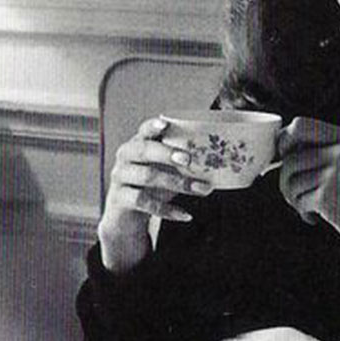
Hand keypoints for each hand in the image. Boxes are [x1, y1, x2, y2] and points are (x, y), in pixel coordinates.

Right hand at [98, 118, 212, 273]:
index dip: (153, 126)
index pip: (144, 130)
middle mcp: (126, 157)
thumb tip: (219, 163)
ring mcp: (120, 177)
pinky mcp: (120, 199)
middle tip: (188, 159)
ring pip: (147, 177)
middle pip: (144, 150)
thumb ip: (183, 164)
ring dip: (177, 183)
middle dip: (166, 153)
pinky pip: (143, 202)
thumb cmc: (150, 187)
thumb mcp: (165, 172)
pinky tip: (185, 214)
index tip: (166, 124)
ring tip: (201, 190)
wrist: (127, 216)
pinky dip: (167, 209)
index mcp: (138, 144)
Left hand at [277, 118, 339, 272]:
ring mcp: (335, 173)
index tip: (285, 158)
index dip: (285, 141)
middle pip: (291, 157)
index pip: (300, 125)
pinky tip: (315, 218)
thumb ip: (330, 150)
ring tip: (308, 207)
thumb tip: (285, 151)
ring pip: (291, 181)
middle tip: (294, 193)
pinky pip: (299, 201)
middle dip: (285, 178)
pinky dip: (303, 212)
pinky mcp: (328, 197)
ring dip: (294, 199)